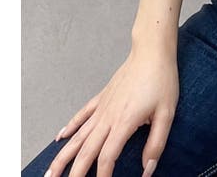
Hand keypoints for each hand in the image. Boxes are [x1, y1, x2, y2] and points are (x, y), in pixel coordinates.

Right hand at [45, 43, 179, 176]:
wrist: (152, 51)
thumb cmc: (161, 79)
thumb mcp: (167, 113)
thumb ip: (156, 143)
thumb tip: (147, 170)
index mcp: (124, 123)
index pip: (107, 158)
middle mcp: (108, 117)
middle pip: (86, 151)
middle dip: (74, 173)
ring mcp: (102, 107)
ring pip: (78, 135)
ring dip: (63, 155)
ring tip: (50, 172)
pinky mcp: (102, 97)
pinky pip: (81, 115)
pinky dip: (69, 127)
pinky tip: (60, 138)